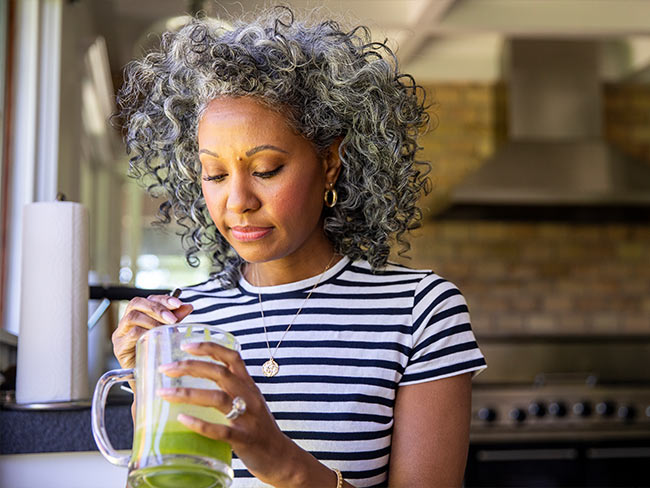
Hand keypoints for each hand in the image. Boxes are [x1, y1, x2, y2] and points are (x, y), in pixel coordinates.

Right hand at [111, 294, 192, 369]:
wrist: (149, 378)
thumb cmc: (157, 354)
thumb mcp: (168, 332)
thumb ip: (175, 318)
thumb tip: (188, 306)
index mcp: (138, 315)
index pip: (147, 299)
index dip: (162, 299)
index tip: (178, 303)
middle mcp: (126, 322)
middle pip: (136, 303)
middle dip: (157, 308)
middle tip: (172, 318)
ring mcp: (120, 334)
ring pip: (132, 317)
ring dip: (153, 320)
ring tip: (166, 328)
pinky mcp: (119, 347)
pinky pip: (131, 334)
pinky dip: (146, 333)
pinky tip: (157, 338)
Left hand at [157, 342, 321, 487]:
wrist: (281, 457)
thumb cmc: (260, 429)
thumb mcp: (250, 401)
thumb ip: (231, 390)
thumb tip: (197, 383)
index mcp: (249, 385)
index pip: (231, 357)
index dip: (209, 347)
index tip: (186, 345)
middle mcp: (249, 397)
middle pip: (219, 373)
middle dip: (190, 367)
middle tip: (165, 368)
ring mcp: (248, 418)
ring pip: (217, 398)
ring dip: (187, 393)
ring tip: (164, 393)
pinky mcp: (244, 439)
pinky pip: (220, 430)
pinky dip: (200, 424)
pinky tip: (182, 419)